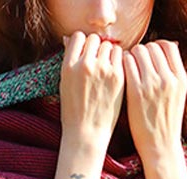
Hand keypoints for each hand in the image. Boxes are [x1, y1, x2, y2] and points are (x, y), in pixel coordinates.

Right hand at [60, 32, 124, 150]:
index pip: (78, 37)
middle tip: (98, 63)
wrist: (87, 134)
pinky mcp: (117, 77)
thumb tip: (71, 40)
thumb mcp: (64, 84)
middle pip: (94, 39)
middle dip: (96, 48)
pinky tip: (116, 72)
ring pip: (108, 46)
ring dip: (108, 53)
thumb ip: (70, 62)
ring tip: (107, 69)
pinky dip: (119, 60)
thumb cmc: (74, 112)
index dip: (83, 44)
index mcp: (68, 66)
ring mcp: (102, 70)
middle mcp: (85, 65)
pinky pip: (121, 55)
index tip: (86, 54)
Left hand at [123, 41, 186, 162]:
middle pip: (152, 46)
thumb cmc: (165, 122)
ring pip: (139, 51)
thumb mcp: (177, 95)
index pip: (168, 46)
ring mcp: (152, 85)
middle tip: (135, 63)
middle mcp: (168, 79)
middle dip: (142, 51)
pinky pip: (127, 64)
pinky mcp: (136, 92)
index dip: (156, 47)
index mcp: (181, 78)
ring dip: (131, 55)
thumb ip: (173, 74)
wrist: (160, 146)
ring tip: (128, 68)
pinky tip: (121, 73)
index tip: (149, 56)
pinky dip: (123, 63)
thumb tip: (169, 48)